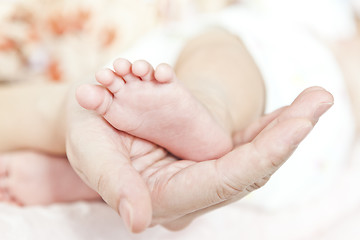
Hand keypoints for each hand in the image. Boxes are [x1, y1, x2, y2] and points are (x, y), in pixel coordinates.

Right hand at [65, 86, 332, 232]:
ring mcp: (199, 174)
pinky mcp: (202, 158)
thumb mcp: (94, 153)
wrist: (90, 124)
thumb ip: (116, 185)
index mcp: (166, 197)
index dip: (263, 155)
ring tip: (315, 101)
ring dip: (284, 129)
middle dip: (286, 135)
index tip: (298, 129)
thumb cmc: (88, 136)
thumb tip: (139, 221)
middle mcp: (190, 190)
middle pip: (251, 168)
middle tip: (318, 100)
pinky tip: (288, 114)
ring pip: (253, 157)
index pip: (225, 181)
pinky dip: (267, 130)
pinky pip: (243, 146)